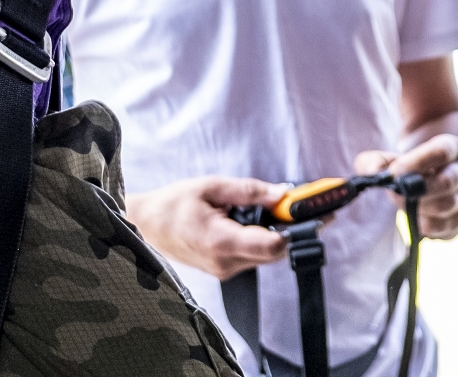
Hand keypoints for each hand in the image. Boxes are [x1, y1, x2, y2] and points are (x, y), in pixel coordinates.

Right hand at [124, 177, 297, 279]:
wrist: (145, 226)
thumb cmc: (172, 204)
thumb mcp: (211, 186)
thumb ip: (249, 191)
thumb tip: (283, 193)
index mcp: (221, 241)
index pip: (273, 246)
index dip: (296, 230)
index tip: (312, 212)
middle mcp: (226, 263)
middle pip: (274, 252)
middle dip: (291, 229)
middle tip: (303, 204)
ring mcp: (224, 271)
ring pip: (265, 256)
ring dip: (276, 233)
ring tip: (278, 208)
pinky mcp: (224, 270)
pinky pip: (252, 256)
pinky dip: (261, 239)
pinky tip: (258, 220)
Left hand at [356, 136, 457, 240]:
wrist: (436, 179)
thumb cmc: (410, 167)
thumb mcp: (395, 157)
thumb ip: (376, 161)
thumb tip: (373, 173)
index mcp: (452, 148)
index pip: (441, 152)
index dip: (418, 162)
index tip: (394, 172)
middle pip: (448, 181)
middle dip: (417, 189)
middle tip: (394, 192)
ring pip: (448, 206)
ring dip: (420, 207)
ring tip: (402, 203)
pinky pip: (447, 228)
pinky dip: (427, 226)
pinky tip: (414, 219)